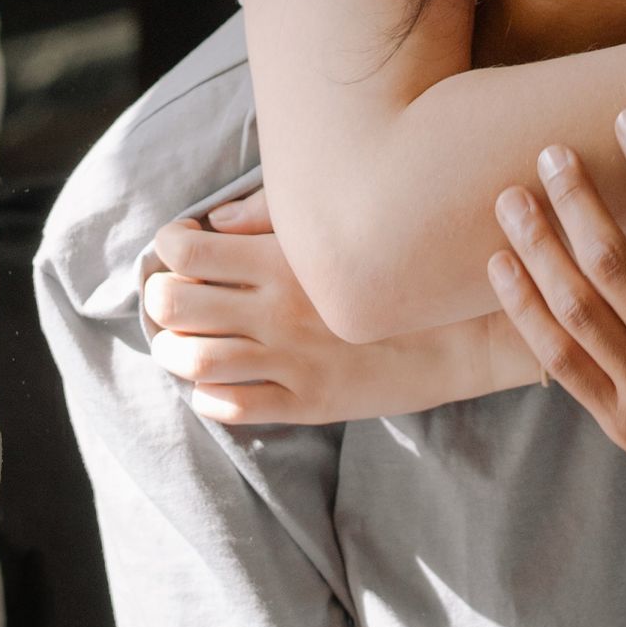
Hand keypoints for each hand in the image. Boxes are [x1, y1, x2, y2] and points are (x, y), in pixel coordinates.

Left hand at [146, 190, 530, 423]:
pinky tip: (216, 383)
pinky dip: (206, 397)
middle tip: (171, 299)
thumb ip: (274, 218)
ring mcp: (291, 359)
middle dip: (159, 300)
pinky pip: (231, 408)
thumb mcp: (339, 230)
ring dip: (172, 351)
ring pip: (193, 359)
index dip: (168, 248)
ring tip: (179, 345)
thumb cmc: (401, 266)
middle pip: (174, 304)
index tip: (181, 250)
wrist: (466, 329)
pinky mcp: (309, 402)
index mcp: (282, 259)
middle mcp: (278, 309)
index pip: (186, 251)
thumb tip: (215, 222)